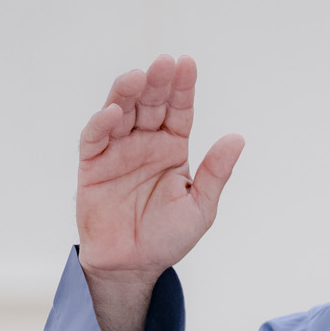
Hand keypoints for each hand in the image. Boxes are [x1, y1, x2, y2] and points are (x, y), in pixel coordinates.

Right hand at [76, 55, 243, 330]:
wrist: (132, 266)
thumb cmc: (167, 237)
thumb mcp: (200, 207)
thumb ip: (215, 173)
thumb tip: (237, 138)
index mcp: (172, 148)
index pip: (179, 110)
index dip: (183, 88)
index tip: (187, 64)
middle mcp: (145, 143)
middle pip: (150, 104)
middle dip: (157, 83)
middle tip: (164, 63)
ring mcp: (117, 150)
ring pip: (121, 112)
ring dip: (128, 93)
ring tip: (138, 78)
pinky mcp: (92, 164)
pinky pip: (95, 138)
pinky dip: (102, 123)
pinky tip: (115, 112)